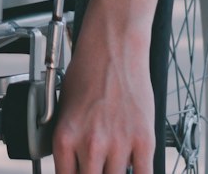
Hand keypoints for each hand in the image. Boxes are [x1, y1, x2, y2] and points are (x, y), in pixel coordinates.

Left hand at [49, 24, 154, 173]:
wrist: (114, 47)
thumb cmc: (89, 70)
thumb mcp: (63, 106)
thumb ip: (68, 139)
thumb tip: (73, 161)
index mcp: (65, 137)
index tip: (80, 173)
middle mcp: (90, 144)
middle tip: (98, 166)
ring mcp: (118, 144)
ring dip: (115, 173)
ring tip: (114, 161)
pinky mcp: (144, 140)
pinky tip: (135, 168)